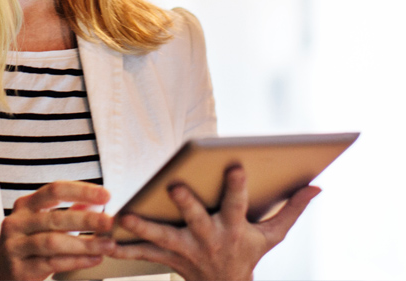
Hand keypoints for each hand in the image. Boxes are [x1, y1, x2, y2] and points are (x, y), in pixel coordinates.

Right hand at [0, 181, 115, 280]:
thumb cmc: (26, 245)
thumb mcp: (41, 224)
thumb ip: (66, 212)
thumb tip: (96, 201)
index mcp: (25, 205)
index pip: (55, 190)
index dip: (81, 190)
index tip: (106, 195)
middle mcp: (16, 222)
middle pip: (56, 217)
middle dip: (87, 219)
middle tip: (110, 222)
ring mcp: (14, 246)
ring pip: (54, 242)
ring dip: (84, 243)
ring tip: (108, 245)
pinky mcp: (18, 270)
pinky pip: (51, 264)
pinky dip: (76, 261)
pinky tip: (94, 259)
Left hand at [111, 167, 320, 280]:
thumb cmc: (248, 255)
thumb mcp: (272, 235)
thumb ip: (292, 209)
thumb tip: (317, 186)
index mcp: (234, 229)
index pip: (238, 205)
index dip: (238, 187)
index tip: (236, 165)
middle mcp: (208, 239)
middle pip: (196, 220)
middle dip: (187, 204)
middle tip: (174, 186)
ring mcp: (185, 251)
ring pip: (162, 238)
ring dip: (143, 228)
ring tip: (124, 218)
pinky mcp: (167, 257)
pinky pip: (144, 253)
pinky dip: (125, 248)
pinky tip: (106, 242)